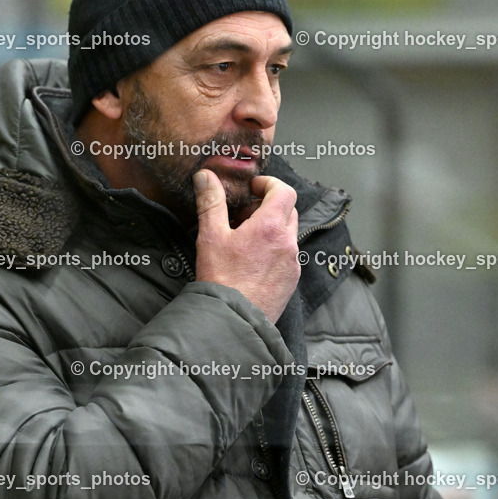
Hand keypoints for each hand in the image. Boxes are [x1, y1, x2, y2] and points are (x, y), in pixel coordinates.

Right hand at [193, 170, 299, 322]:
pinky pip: (287, 256)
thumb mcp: (211, 236)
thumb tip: (206, 177)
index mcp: (270, 227)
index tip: (254, 188)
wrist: (233, 321)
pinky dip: (274, 250)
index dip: (270, 184)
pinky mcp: (291, 280)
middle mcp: (287, 243)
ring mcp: (292, 263)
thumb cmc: (222, 280)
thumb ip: (211, 203)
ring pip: (288, 234)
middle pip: (288, 211)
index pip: (285, 191)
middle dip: (268, 206)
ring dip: (271, 229)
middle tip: (244, 214)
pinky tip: (252, 261)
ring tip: (245, 240)